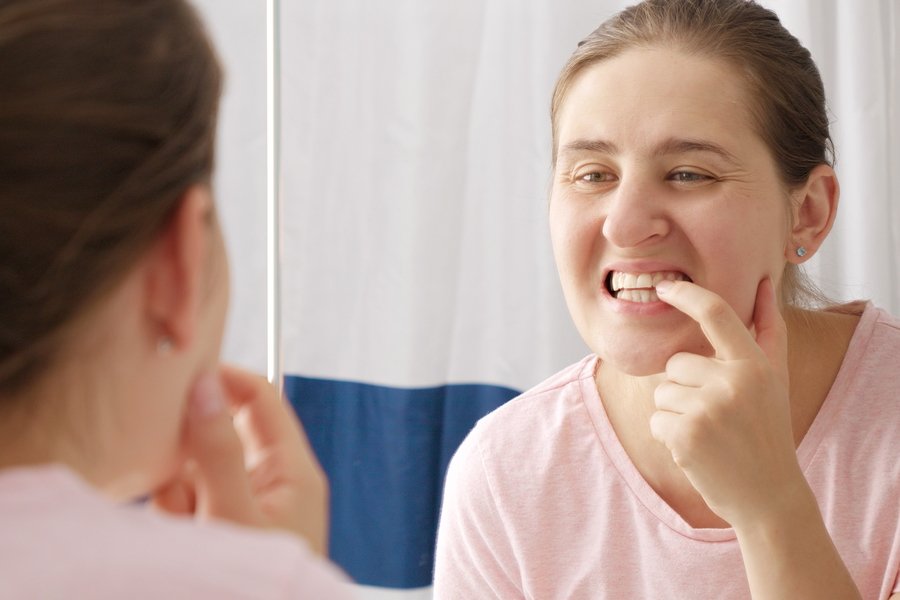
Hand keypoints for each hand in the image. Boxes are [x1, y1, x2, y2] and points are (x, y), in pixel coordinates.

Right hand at [152, 366, 328, 555]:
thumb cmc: (258, 590)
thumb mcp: (235, 514)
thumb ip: (218, 452)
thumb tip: (205, 387)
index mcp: (292, 470)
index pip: (260, 398)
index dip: (225, 377)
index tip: (181, 371)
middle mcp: (268, 482)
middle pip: (217, 434)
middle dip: (188, 456)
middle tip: (176, 479)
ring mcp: (242, 506)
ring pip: (192, 471)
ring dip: (177, 496)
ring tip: (188, 531)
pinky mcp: (220, 527)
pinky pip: (184, 502)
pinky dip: (174, 519)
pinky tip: (182, 543)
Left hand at [649, 278, 806, 528]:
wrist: (769, 495)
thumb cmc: (767, 430)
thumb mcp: (775, 379)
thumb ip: (769, 331)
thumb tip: (764, 284)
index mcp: (755, 365)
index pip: (717, 314)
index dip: (687, 295)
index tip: (665, 286)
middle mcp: (733, 382)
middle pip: (676, 363)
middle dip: (685, 386)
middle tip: (716, 415)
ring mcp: (708, 409)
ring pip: (662, 391)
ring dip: (676, 412)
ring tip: (708, 433)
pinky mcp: (686, 434)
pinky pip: (655, 419)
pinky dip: (668, 435)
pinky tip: (696, 449)